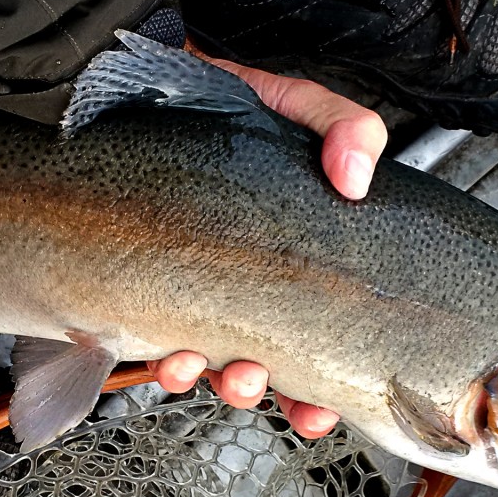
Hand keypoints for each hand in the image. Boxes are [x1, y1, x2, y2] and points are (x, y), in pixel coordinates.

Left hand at [150, 58, 386, 438]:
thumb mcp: (299, 105)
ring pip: (205, 363)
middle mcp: (242, 283)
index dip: (320, 389)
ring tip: (216, 368)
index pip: (317, 338)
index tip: (323, 409)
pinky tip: (168, 353)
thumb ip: (346, 128)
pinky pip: (147, 339)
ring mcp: (192, 286)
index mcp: (291, 261)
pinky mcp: (141, 281)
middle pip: (259, 363)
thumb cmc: (227, 104)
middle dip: (260, 389)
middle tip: (257, 378)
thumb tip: (356, 179)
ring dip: (212, 380)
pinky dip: (162, 359)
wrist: (152, 87)